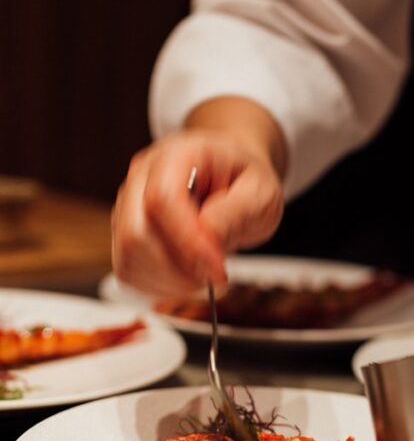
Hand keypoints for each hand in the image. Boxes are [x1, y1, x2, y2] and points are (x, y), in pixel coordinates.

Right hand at [112, 99, 285, 296]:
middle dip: (177, 268)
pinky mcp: (126, 233)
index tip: (216, 269)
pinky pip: (128, 269)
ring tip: (204, 277)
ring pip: (128, 256)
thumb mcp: (261, 192)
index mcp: (177, 155)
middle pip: (135, 232)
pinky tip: (186, 279)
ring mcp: (128, 204)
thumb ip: (237, 212)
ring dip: (168, 281)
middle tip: (215, 277)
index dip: (187, 241)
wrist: (229, 176)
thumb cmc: (243, 180)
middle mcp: (143, 176)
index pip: (162, 198)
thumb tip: (208, 238)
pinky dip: (157, 285)